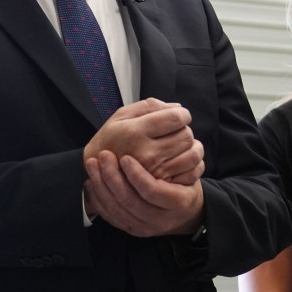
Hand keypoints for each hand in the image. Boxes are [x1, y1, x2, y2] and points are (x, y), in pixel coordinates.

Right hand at [83, 98, 201, 181]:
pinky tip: (183, 159)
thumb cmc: (110, 140)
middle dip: (185, 130)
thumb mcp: (120, 116)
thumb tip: (177, 107)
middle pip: (185, 136)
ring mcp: (154, 171)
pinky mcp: (161, 185)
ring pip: (192, 155)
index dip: (183, 114)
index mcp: (135, 131)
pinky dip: (193, 164)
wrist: (98, 171)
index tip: (180, 116)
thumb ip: (148, 107)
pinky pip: (191, 172)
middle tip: (177, 131)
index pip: (175, 118)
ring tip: (182, 145)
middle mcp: (146, 152)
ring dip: (193, 147)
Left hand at [83, 150, 203, 236]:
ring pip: (115, 209)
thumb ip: (174, 152)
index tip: (125, 158)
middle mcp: (161, 220)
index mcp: (179, 202)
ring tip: (92, 164)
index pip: (152, 190)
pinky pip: (110, 216)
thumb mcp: (190, 168)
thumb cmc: (184, 182)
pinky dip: (97, 198)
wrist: (182, 211)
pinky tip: (90, 181)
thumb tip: (163, 124)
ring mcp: (144, 227)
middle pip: (129, 201)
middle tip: (103, 156)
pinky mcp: (131, 229)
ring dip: (100, 185)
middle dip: (112, 177)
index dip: (136, 174)